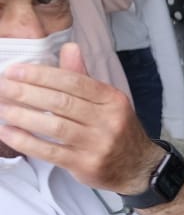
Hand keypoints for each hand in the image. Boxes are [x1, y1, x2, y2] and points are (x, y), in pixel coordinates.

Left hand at [0, 43, 161, 193]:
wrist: (138, 167)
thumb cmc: (116, 130)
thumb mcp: (107, 101)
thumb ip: (83, 77)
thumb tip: (69, 47)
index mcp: (112, 99)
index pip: (73, 82)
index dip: (41, 75)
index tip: (14, 71)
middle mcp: (108, 120)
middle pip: (61, 103)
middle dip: (25, 93)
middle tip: (1, 86)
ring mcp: (97, 144)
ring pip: (54, 127)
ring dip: (22, 116)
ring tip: (1, 107)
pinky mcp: (86, 164)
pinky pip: (50, 152)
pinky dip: (25, 141)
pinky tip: (7, 132)